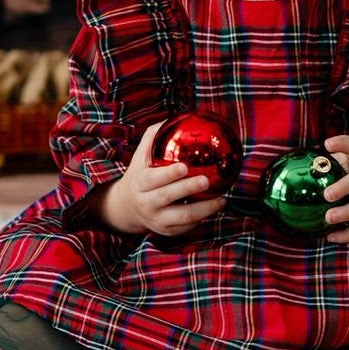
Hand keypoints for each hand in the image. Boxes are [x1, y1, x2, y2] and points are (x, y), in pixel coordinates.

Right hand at [101, 119, 226, 236]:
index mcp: (140, 183)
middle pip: (167, 198)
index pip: (152, 179)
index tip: (184, 167)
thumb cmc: (141, 174)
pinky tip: (215, 207)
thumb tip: (174, 118)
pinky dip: (202, 218)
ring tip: (221, 199)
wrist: (127, 206)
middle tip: (206, 180)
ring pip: (181, 217)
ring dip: (203, 209)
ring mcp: (157, 220)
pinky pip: (187, 227)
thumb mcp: (141, 155)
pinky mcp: (167, 231)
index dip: (168, 174)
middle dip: (188, 189)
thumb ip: (155, 136)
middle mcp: (146, 203)